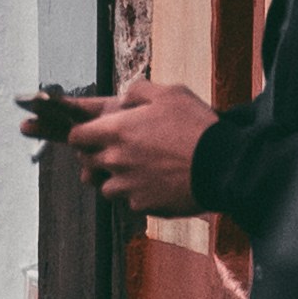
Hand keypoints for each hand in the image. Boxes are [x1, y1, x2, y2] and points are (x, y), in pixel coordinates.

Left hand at [69, 84, 217, 215]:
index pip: (76, 137)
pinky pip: (130, 201)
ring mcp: (129, 187)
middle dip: (95, 156)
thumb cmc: (194, 126)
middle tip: (116, 149)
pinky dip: (137, 194)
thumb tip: (124, 99)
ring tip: (137, 168)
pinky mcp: (145, 206)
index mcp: (116, 131)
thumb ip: (138, 92)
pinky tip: (155, 183)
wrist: (221, 166)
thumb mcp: (167, 93)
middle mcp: (116, 161)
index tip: (91, 132)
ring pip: (106, 187)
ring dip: (115, 178)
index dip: (81, 134)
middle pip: (87, 163)